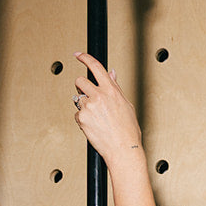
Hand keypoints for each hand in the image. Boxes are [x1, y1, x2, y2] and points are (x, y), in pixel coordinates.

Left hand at [73, 52, 142, 166]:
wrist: (123, 149)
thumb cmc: (128, 132)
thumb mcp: (126, 105)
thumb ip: (115, 88)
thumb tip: (111, 74)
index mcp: (111, 91)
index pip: (96, 67)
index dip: (85, 58)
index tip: (79, 55)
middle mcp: (99, 96)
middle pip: (80, 80)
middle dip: (81, 87)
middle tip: (87, 95)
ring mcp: (89, 107)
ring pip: (77, 98)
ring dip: (83, 105)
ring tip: (96, 117)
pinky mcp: (82, 118)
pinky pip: (77, 114)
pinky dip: (82, 119)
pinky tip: (94, 125)